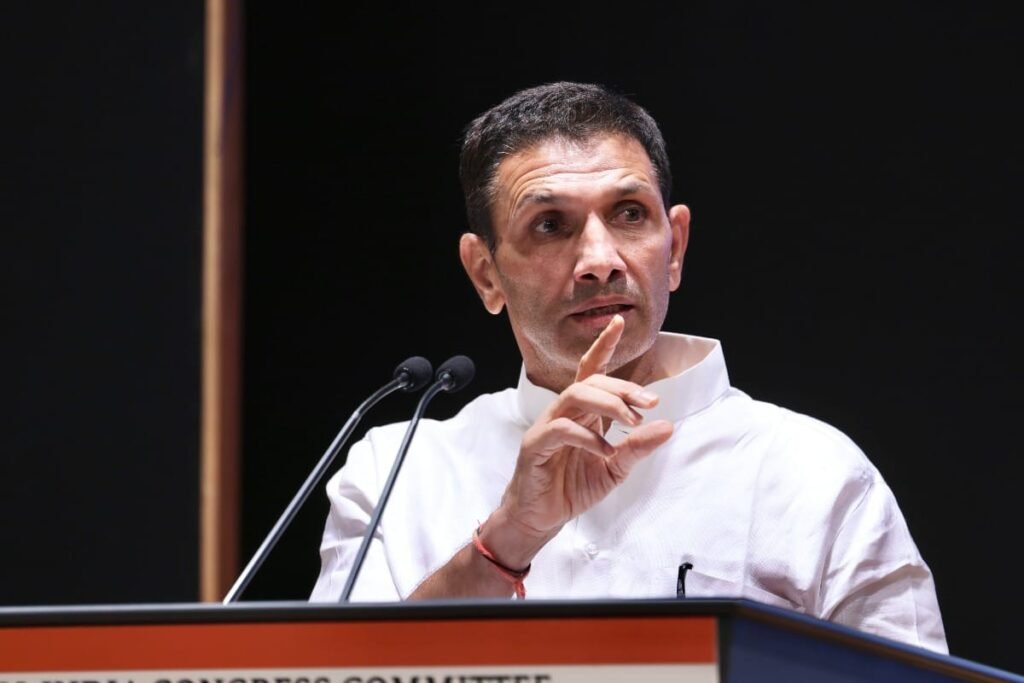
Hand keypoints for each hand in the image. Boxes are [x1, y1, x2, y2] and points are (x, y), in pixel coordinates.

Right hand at [483, 315, 674, 566]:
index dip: (603, 345)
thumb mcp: (614, 469)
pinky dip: (588, 437)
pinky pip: (561, 429)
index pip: (592, 371)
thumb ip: (637, 448)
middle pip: (590, 381)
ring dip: (608, 404)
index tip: (619, 322)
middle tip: (650, 402)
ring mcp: (547, 426)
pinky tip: (605, 451)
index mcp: (581, 412)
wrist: (540, 518)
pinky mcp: (536, 445)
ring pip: (575, 396)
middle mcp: (563, 412)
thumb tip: (668, 426)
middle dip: (622, 387)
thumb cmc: (571, 488)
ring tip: (632, 422)